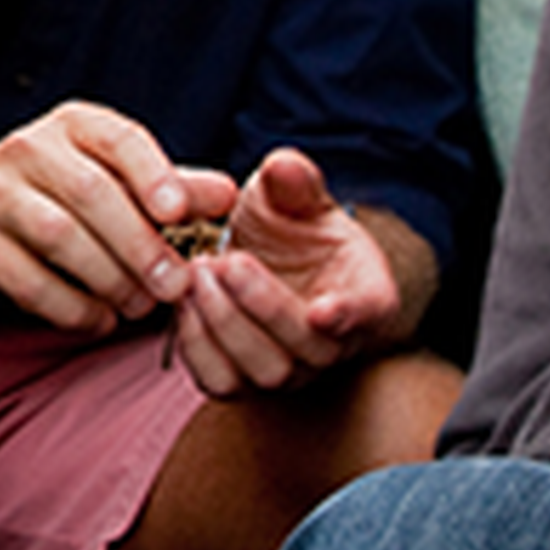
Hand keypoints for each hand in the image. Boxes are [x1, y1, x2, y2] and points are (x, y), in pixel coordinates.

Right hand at [0, 105, 231, 332]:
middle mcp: (30, 150)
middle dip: (138, 245)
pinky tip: (99, 318)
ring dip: (108, 279)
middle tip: (174, 285)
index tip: (177, 212)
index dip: (152, 174)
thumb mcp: (109, 172)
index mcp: (73, 125)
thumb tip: (229, 195)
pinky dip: (71, 308)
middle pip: (90, 195)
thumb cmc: (55, 188)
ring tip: (139, 305)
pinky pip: (27, 282)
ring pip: (58, 238)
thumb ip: (170, 186)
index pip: (118, 139)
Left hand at [165, 149, 411, 395]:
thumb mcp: (297, 197)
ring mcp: (289, 372)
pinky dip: (196, 347)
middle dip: (261, 306)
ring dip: (224, 324)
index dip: (346, 316)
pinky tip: (182, 301)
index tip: (321, 311)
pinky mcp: (242, 381)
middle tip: (225, 262)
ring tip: (198, 274)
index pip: (364, 315)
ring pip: (262, 373)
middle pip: (304, 349)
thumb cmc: (294, 229)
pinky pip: (220, 383)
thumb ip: (295, 182)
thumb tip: (282, 166)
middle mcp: (331, 347)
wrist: (268, 261)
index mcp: (366, 298)